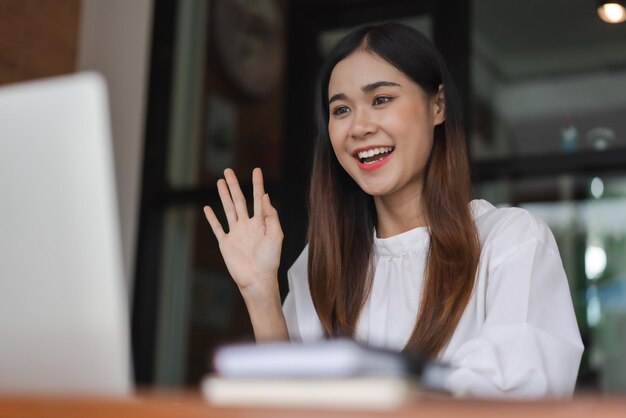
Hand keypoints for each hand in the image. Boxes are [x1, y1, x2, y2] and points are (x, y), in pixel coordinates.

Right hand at [203, 168, 282, 295]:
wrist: (257, 279)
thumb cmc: (270, 260)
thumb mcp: (276, 236)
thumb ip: (271, 217)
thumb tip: (266, 197)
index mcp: (261, 223)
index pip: (258, 199)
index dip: (257, 184)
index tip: (257, 170)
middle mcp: (247, 225)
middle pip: (239, 200)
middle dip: (234, 185)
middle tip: (228, 170)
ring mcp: (236, 233)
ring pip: (228, 209)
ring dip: (223, 195)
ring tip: (220, 182)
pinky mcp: (225, 243)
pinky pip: (217, 227)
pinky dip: (212, 218)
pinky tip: (207, 208)